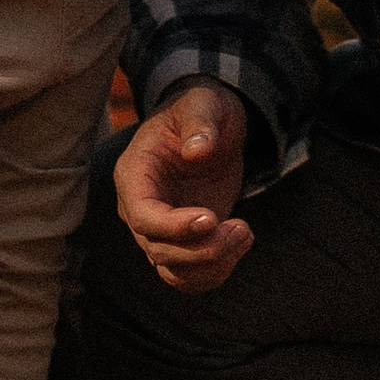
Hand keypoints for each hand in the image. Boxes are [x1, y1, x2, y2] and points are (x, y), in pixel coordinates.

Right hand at [116, 83, 254, 291]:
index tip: (212, 218)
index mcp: (134, 173)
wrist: (211, 125)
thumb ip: (199, 123)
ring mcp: (159, 229)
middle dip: (203, 248)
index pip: (142, 215)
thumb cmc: (200, 109)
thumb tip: (196, 150)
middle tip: (242, 228)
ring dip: (212, 266)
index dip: (173, 226)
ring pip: (173, 271)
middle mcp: (139, 208)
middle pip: (159, 250)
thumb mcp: (202, 103)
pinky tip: (240, 246)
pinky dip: (215, 273)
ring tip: (245, 235)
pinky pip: (189, 276)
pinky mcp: (182, 242)